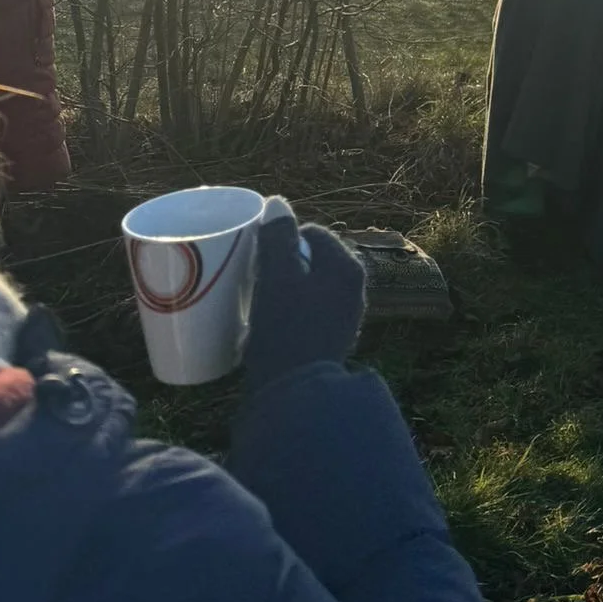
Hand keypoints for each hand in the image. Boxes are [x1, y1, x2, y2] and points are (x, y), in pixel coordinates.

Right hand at [242, 201, 365, 393]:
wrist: (296, 398)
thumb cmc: (286, 332)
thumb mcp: (277, 279)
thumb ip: (277, 239)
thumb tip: (277, 203)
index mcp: (347, 269)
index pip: (312, 234)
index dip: (280, 238)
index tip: (253, 251)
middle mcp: (352, 292)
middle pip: (310, 261)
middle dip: (280, 263)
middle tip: (250, 274)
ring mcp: (342, 318)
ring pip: (307, 287)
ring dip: (282, 288)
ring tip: (254, 297)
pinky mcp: (328, 342)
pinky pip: (306, 313)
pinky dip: (287, 311)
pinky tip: (265, 323)